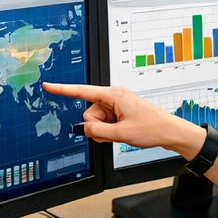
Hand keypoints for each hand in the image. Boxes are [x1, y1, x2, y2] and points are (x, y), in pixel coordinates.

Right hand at [42, 82, 204, 156]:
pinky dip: (109, 130)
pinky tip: (122, 131)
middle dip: (97, 126)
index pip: (81, 91)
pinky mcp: (119, 110)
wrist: (169, 132)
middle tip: (115, 132)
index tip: (47, 85)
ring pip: (96, 120)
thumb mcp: (121, 133)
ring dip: (105, 130)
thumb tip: (81, 129)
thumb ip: (97, 131)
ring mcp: (116, 103)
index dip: (62, 89)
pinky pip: (104, 121)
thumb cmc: (151, 128)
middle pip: (89, 112)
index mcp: (113, 94)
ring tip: (121, 132)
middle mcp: (113, 96)